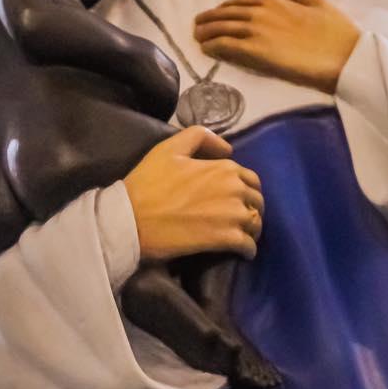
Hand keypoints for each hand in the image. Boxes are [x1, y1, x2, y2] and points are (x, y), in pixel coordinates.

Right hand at [123, 126, 263, 260]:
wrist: (131, 219)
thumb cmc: (148, 182)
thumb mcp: (170, 147)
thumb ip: (200, 137)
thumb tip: (227, 149)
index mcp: (224, 168)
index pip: (251, 179)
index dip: (246, 189)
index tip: (238, 198)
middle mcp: (234, 189)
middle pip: (257, 201)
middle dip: (252, 209)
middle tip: (241, 218)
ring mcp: (232, 215)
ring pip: (256, 223)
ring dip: (253, 229)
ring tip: (244, 235)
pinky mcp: (224, 239)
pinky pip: (248, 245)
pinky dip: (248, 249)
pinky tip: (242, 251)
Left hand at [193, 0, 360, 94]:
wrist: (343, 56)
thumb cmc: (336, 32)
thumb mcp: (319, 2)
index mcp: (276, 0)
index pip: (241, 2)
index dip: (227, 8)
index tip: (219, 14)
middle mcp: (261, 12)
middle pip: (226, 14)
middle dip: (210, 18)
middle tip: (199, 24)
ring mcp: (256, 32)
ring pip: (221, 28)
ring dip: (206, 31)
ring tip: (197, 36)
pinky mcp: (254, 52)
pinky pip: (224, 46)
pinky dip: (212, 46)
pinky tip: (206, 49)